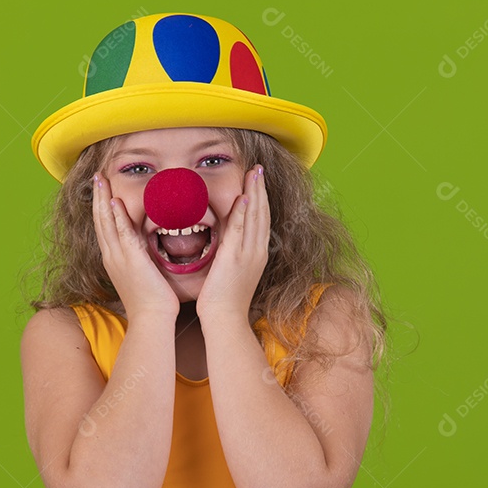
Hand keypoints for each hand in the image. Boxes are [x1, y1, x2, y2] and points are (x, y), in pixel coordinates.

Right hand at [93, 173, 179, 320]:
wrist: (152, 319)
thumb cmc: (151, 303)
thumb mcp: (141, 277)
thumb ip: (139, 262)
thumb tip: (143, 254)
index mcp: (114, 260)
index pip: (104, 228)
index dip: (102, 208)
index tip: (101, 190)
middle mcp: (112, 257)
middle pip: (100, 221)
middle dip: (98, 197)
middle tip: (97, 176)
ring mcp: (118, 258)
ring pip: (106, 222)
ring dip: (103, 199)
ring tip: (100, 179)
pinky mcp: (131, 259)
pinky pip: (121, 233)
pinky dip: (116, 216)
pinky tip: (114, 201)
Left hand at [196, 164, 269, 323]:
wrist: (225, 319)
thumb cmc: (225, 301)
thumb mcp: (234, 273)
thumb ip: (234, 255)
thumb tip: (230, 243)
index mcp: (257, 254)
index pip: (261, 220)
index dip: (261, 199)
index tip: (258, 181)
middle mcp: (257, 251)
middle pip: (262, 213)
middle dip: (261, 189)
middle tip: (258, 168)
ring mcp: (248, 254)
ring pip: (255, 217)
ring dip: (255, 192)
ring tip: (254, 173)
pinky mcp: (234, 258)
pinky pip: (240, 230)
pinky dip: (244, 212)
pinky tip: (244, 196)